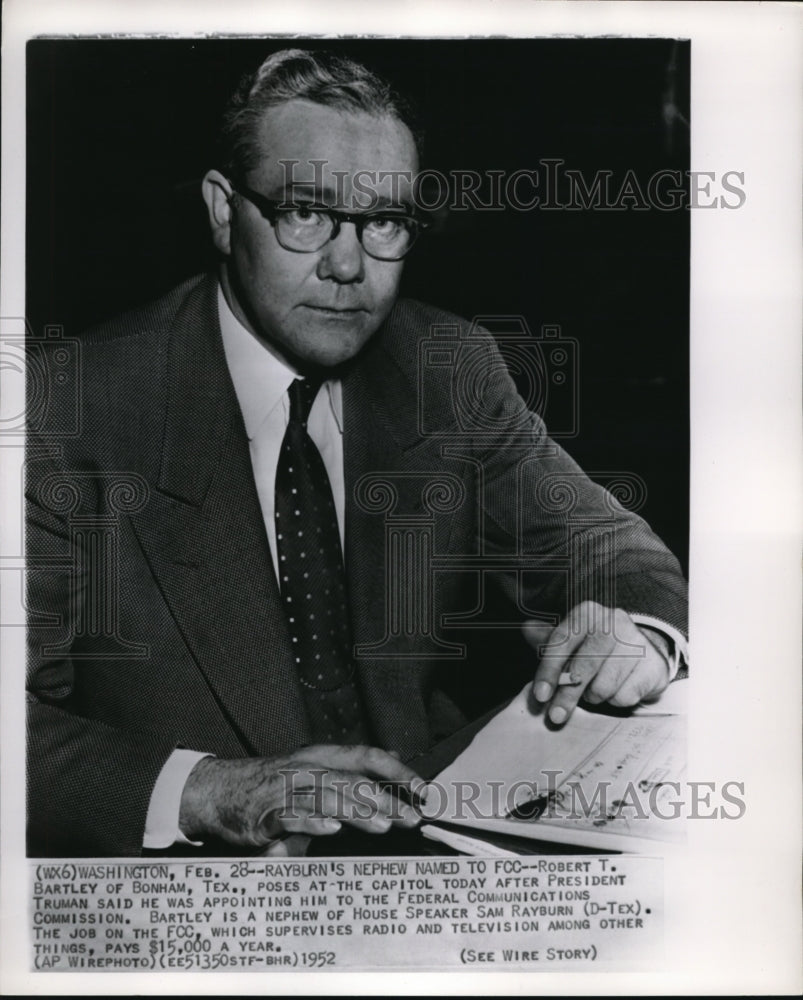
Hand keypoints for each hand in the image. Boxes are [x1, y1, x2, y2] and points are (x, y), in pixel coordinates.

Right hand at [178, 745, 425, 854]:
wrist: (219, 790)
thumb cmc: (272, 784)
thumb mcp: (315, 770)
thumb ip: (353, 767)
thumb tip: (395, 755)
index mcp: (322, 756)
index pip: (366, 755)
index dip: (397, 770)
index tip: (423, 790)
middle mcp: (307, 767)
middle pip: (351, 779)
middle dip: (384, 799)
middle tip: (411, 818)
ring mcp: (286, 788)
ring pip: (326, 794)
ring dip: (356, 809)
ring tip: (382, 824)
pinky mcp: (265, 812)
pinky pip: (291, 814)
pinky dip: (312, 820)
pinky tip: (331, 828)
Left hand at [523, 601, 670, 724]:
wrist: (644, 651)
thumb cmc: (596, 648)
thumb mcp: (570, 641)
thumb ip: (547, 640)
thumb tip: (527, 630)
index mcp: (587, 613)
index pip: (562, 642)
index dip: (548, 671)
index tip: (540, 695)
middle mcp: (614, 621)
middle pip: (583, 667)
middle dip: (567, 695)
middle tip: (556, 716)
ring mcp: (637, 642)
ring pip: (604, 686)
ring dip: (595, 696)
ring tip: (597, 687)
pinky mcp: (653, 665)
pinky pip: (625, 696)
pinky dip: (616, 700)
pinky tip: (618, 688)